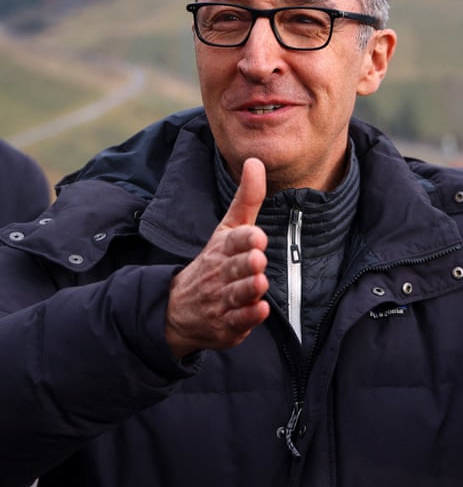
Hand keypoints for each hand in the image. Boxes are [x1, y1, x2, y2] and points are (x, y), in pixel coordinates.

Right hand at [165, 158, 269, 357]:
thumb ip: (247, 199)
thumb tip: (254, 161)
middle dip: (246, 263)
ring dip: (249, 289)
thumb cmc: (214, 262)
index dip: (245, 239)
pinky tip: (260, 310)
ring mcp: (221, 300)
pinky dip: (249, 318)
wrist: (178, 310)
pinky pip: (238, 322)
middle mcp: (220, 274)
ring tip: (259, 283)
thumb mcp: (228, 229)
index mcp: (222, 249)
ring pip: (237, 295)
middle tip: (258, 259)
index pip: (233, 241)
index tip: (257, 236)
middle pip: (235, 267)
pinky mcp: (226, 325)